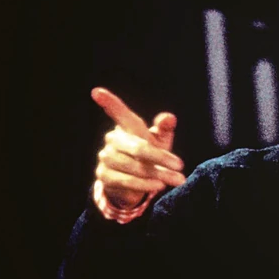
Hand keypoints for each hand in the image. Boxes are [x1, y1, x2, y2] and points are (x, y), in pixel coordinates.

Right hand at [91, 87, 185, 208]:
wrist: (136, 183)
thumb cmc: (151, 155)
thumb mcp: (160, 141)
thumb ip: (164, 129)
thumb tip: (170, 117)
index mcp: (127, 127)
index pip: (119, 113)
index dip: (109, 102)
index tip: (97, 92)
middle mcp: (113, 140)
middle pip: (138, 148)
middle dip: (161, 158)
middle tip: (180, 165)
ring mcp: (106, 157)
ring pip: (135, 166)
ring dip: (159, 174)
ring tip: (177, 179)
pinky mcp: (104, 176)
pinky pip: (127, 180)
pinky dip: (145, 184)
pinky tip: (158, 186)